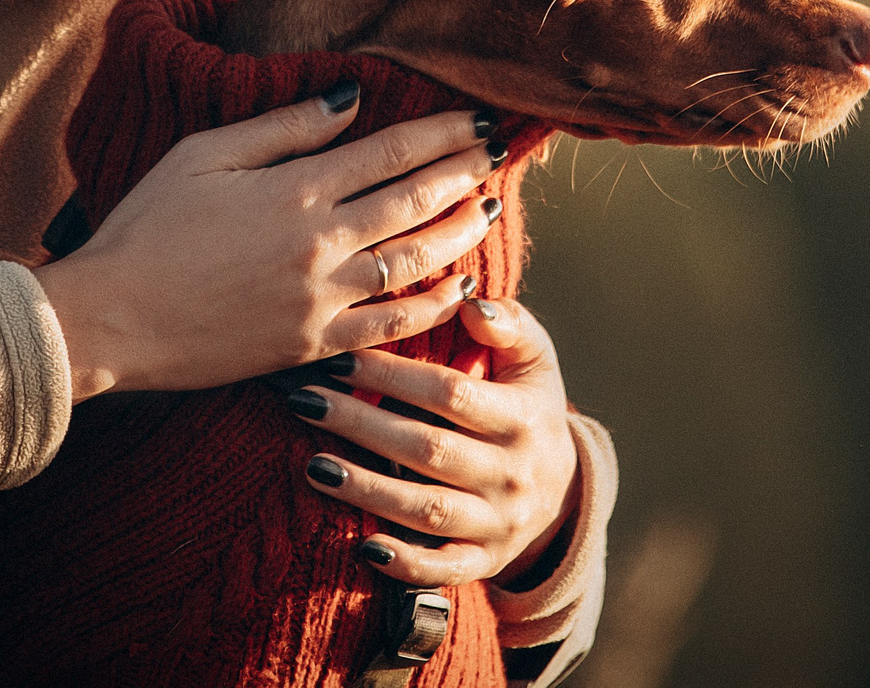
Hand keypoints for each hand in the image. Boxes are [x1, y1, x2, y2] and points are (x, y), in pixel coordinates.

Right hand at [34, 84, 500, 396]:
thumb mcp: (205, 155)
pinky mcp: (310, 346)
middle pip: (413, 202)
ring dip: (458, 233)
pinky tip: (455, 286)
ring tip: (487, 208)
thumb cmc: (147, 227)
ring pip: (413, 263)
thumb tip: (349, 99)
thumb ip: (283, 129)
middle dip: (463, 174)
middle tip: (497, 153)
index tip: (477, 119)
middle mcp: (318, 245)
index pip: (390, 152)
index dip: (442, 134)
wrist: (110, 319)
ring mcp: (319, 300)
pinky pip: (389, 326)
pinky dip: (430, 305)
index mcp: (294, 191)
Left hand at [292, 296, 580, 587]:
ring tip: (313, 466)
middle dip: (362, 425)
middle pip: (429, 449)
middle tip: (305, 401)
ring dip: (367, 490)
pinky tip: (362, 546)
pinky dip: (405, 563)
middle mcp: (513, 473)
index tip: (340, 358)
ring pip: (427, 510)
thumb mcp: (534, 360)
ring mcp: (499, 523)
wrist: (563, 489)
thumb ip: (507, 323)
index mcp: (524, 417)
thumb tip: (468, 300)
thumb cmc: (529, 405)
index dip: (393, 375)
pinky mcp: (484, 562)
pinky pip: (443, 569)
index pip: (451, 392)